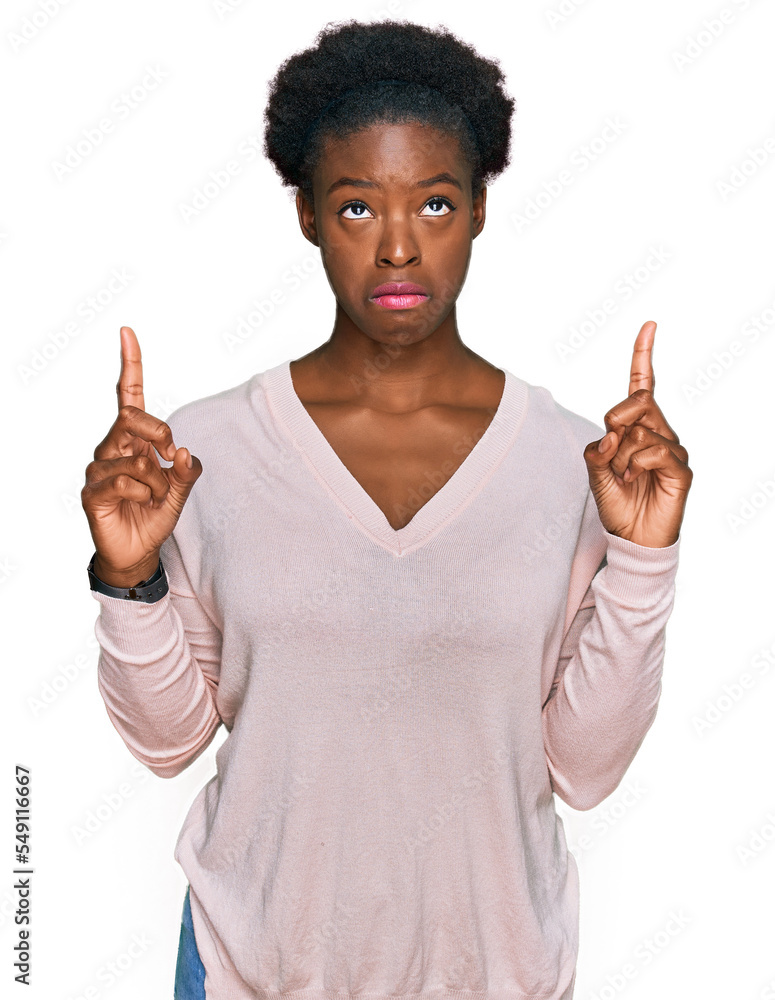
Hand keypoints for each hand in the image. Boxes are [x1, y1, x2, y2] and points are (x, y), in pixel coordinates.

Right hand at [81, 326, 201, 585]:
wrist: (137, 551)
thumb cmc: (154, 514)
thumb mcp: (181, 492)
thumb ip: (187, 471)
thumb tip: (184, 452)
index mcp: (133, 439)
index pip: (127, 394)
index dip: (130, 364)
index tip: (127, 332)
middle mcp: (111, 446)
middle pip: (132, 416)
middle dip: (159, 432)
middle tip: (171, 456)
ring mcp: (98, 467)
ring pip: (136, 457)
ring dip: (157, 480)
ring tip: (154, 497)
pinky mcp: (91, 491)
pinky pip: (124, 480)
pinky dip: (144, 492)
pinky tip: (139, 503)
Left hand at [583, 321, 692, 547]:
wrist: (631, 537)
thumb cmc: (616, 502)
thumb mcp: (595, 472)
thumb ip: (598, 448)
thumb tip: (611, 434)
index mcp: (637, 426)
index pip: (642, 385)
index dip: (643, 355)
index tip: (649, 325)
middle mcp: (658, 431)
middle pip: (638, 402)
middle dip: (616, 420)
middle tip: (610, 449)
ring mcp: (672, 449)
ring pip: (641, 431)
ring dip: (621, 457)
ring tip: (624, 478)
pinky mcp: (682, 469)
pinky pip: (656, 452)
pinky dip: (635, 466)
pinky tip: (633, 481)